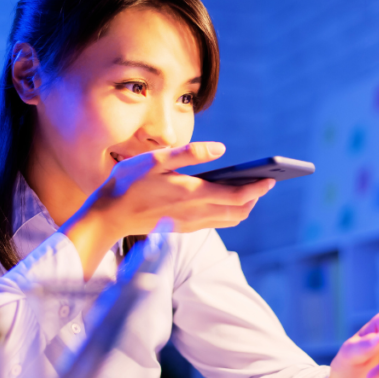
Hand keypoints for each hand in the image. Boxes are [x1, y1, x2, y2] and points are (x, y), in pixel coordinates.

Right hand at [61, 142, 274, 275]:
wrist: (107, 216)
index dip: (257, 188)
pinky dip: (225, 212)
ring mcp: (189, 223)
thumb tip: (221, 149)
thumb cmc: (129, 183)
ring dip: (241, 206)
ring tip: (246, 188)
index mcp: (192, 194)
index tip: (271, 179)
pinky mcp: (182, 228)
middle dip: (254, 198)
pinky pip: (213, 223)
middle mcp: (195, 213)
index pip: (237, 196)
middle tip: (261, 181)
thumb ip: (190, 153)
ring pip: (228, 220)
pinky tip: (221, 197)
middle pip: (239, 212)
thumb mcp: (156, 160)